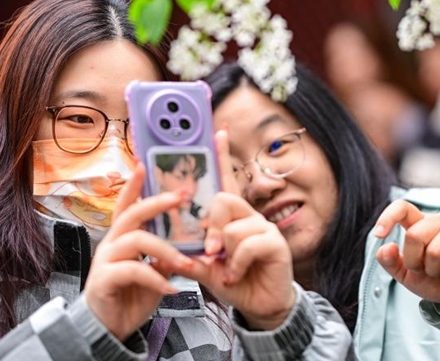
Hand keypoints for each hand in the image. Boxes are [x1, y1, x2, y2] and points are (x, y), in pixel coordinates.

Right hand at [84, 163, 193, 339]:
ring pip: (136, 240)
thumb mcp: (155, 270)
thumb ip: (167, 254)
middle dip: (156, 203)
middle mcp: (111, 243)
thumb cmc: (131, 294)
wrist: (109, 327)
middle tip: (180, 197)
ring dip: (166, 250)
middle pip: (132, 214)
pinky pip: (133, 270)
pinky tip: (170, 289)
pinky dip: (156, 278)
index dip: (133, 185)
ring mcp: (106, 260)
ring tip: (188, 264)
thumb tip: (192, 242)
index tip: (143, 164)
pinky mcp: (104, 280)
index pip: (127, 205)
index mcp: (123, 237)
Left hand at [174, 130, 295, 330]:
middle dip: (211, 229)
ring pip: (232, 226)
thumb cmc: (235, 282)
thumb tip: (163, 247)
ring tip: (228, 269)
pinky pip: (247, 244)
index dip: (222, 157)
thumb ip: (189, 254)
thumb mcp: (205, 267)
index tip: (217, 132)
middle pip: (223, 201)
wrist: (261, 307)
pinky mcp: (276, 243)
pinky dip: (236, 264)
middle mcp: (250, 216)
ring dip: (224, 251)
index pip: (226, 181)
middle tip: (210, 252)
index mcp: (233, 217)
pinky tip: (238, 275)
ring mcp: (264, 228)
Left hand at [373, 199, 439, 306]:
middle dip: (415, 260)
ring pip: (435, 248)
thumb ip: (390, 262)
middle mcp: (438, 220)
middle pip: (414, 234)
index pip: (401, 207)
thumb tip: (386, 247)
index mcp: (419, 224)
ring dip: (434, 268)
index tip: (379, 234)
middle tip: (424, 269)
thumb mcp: (406, 275)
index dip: (388, 217)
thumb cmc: (434, 280)